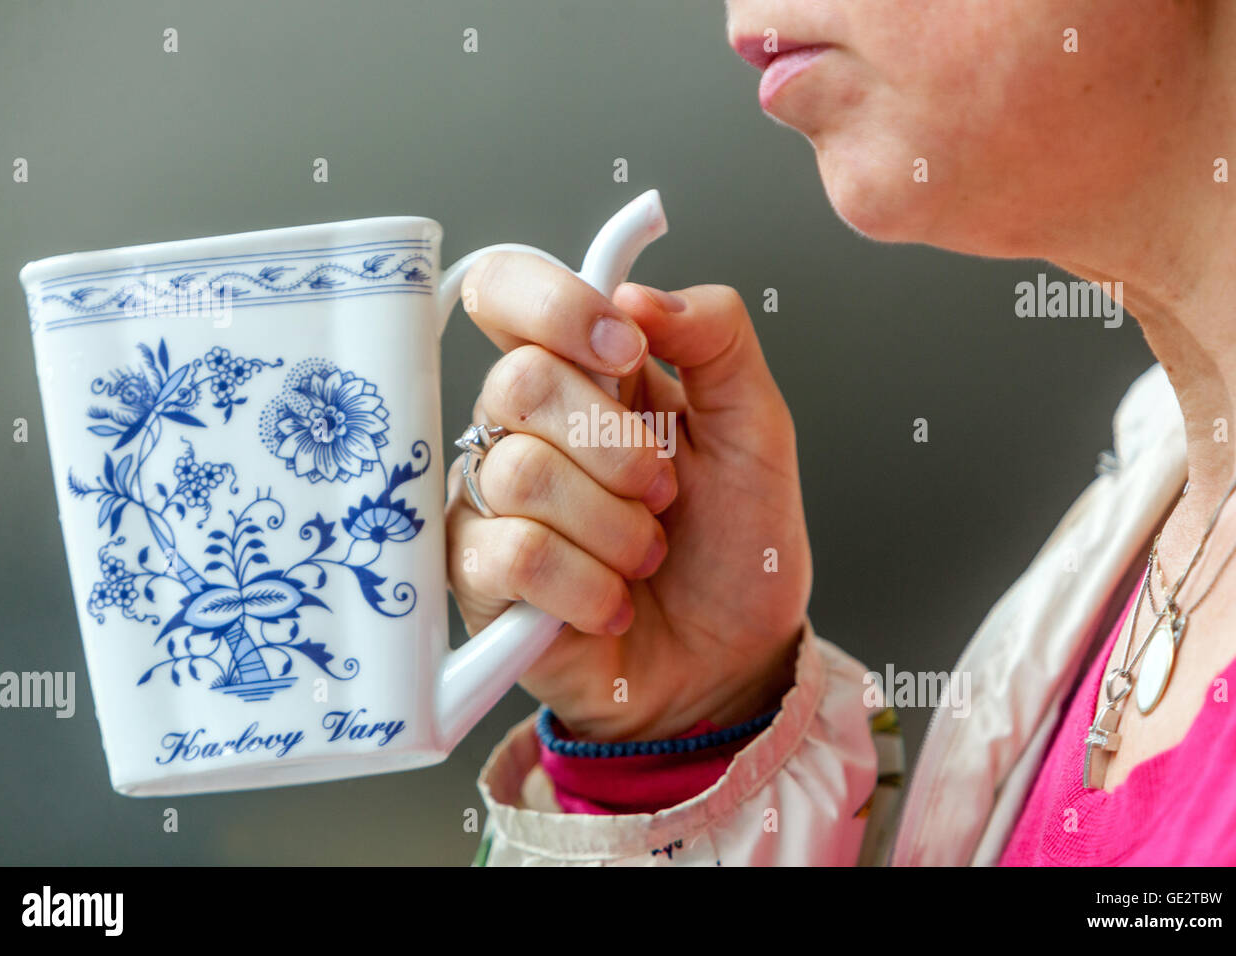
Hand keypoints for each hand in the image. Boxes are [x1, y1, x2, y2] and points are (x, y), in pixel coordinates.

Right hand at [446, 252, 811, 741]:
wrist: (729, 663)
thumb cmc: (735, 548)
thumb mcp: (756, 431)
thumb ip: (716, 340)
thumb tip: (635, 289)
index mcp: (584, 375)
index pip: (508, 291)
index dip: (556, 307)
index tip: (628, 353)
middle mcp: (526, 427)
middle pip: (519, 382)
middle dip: (620, 449)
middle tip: (665, 493)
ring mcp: (493, 500)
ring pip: (522, 473)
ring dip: (616, 527)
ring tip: (646, 557)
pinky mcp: (478, 575)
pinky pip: (515, 554)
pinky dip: (588, 585)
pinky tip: (612, 602)